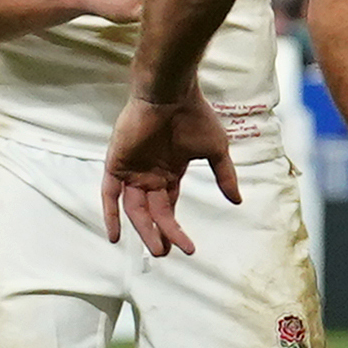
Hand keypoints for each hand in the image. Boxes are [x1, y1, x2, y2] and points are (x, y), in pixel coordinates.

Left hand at [100, 90, 242, 257]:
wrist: (172, 94)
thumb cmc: (195, 116)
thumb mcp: (215, 150)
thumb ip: (224, 176)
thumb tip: (238, 201)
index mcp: (169, 173)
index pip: (169, 208)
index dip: (176, 229)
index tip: (190, 248)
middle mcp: (149, 175)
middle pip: (153, 213)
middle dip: (160, 234)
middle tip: (167, 253)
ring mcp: (132, 171)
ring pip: (134, 209)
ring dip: (144, 230)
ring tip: (157, 249)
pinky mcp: (117, 164)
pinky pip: (109, 194)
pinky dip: (110, 214)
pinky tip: (115, 236)